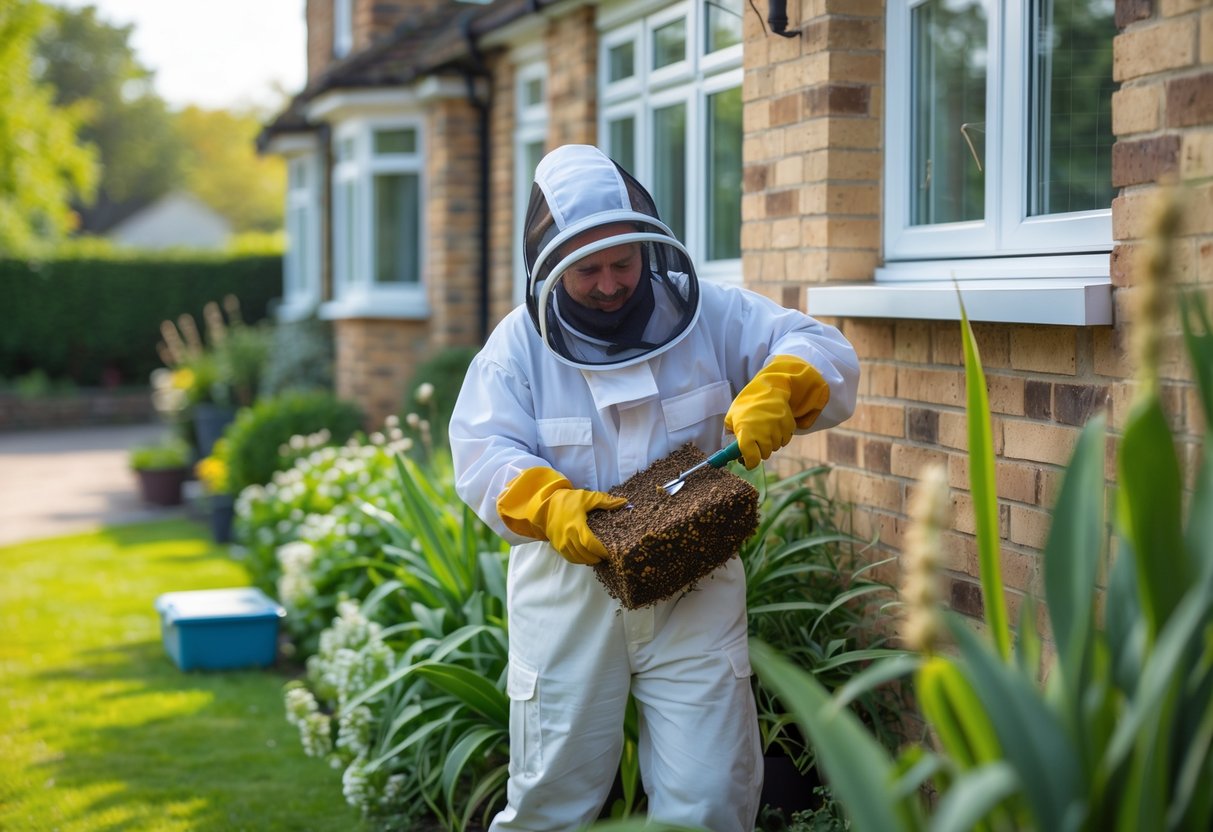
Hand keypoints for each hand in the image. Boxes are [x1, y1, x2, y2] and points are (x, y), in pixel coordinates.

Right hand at [496, 467, 626, 564]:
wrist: (546, 505)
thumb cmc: (568, 500)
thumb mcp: (587, 497)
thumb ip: (605, 501)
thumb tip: (624, 502)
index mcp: (576, 525)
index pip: (589, 543)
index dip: (600, 551)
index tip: (609, 553)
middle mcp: (567, 537)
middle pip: (584, 554)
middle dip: (596, 557)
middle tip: (606, 557)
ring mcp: (561, 543)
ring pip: (577, 558)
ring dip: (588, 560)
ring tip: (597, 558)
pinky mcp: (557, 546)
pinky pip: (570, 558)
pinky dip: (579, 560)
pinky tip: (586, 557)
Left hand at [724, 355, 830, 468]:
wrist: (768, 389)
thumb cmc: (747, 404)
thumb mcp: (732, 416)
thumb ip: (731, 432)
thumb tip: (730, 448)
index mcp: (747, 431)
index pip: (751, 457)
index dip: (750, 463)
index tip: (748, 462)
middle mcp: (763, 432)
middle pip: (765, 454)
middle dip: (760, 450)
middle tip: (757, 441)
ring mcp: (777, 428)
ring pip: (776, 447)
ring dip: (771, 443)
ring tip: (766, 430)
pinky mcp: (788, 425)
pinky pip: (786, 440)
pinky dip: (781, 437)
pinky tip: (775, 427)